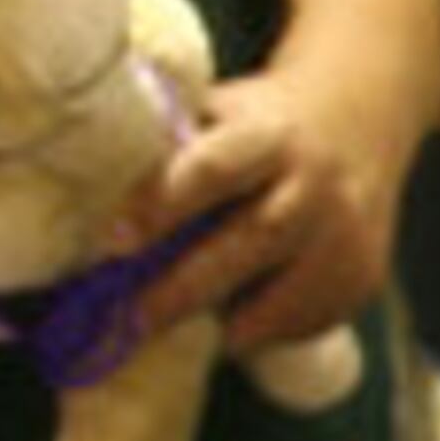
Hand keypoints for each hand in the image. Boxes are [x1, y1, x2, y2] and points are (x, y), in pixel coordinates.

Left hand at [112, 67, 400, 352]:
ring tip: (176, 323)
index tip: (112, 243)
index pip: (213, 170)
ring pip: (275, 305)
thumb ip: (170, 146)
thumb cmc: (260, 125)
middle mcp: (316, 187)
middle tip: (124, 321)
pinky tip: (244, 307)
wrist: (360, 125)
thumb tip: (77, 193)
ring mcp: (346, 238)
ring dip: (222, 322)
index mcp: (270, 137)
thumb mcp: (222, 112)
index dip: (160, 205)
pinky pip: (299, 324)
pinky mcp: (362, 281)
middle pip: (243, 248)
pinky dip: (261, 328)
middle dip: (177, 291)